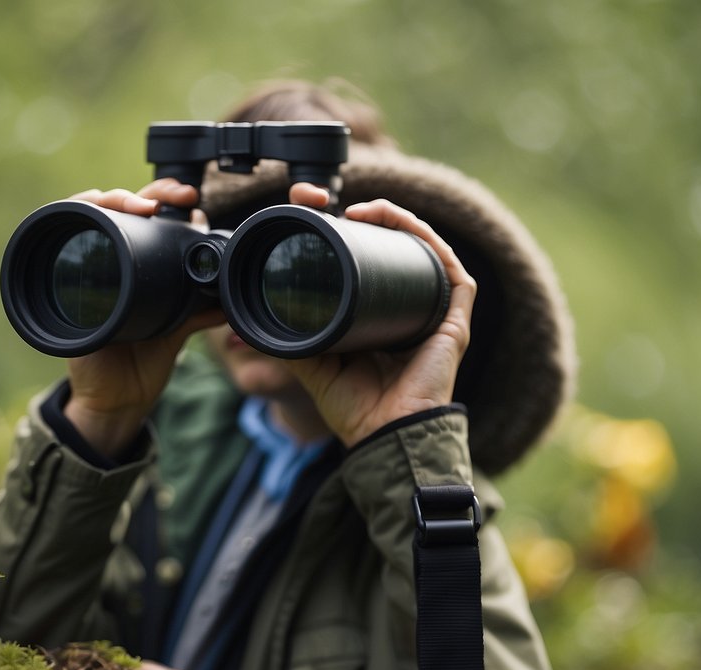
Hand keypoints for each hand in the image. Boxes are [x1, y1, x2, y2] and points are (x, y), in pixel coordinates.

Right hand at [63, 180, 223, 457]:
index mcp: (139, 264)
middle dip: (147, 192)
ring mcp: (87, 267)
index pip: (150, 216)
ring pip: (91, 212)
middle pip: (122, 205)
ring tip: (141, 205)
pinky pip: (64, 241)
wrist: (118, 398)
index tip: (192, 200)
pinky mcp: (65, 283)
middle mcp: (112, 259)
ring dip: (112, 197)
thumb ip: (198, 310)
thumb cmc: (144, 360)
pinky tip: (92, 209)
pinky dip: (74, 216)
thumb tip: (228, 297)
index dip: (168, 199)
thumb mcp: (177, 330)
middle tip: (175, 197)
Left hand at [284, 183, 476, 447]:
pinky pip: (452, 270)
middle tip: (325, 199)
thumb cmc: (356, 410)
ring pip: (423, 248)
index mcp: (383, 315)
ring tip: (361, 208)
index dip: (345, 230)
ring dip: (396, 218)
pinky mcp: (453, 321)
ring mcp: (434, 313)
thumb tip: (247, 322)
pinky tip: (399, 222)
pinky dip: (427, 239)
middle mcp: (410, 308)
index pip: (368, 259)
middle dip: (366, 214)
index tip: (313, 208)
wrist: (386, 438)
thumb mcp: (312, 365)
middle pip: (395, 246)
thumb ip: (289, 340)